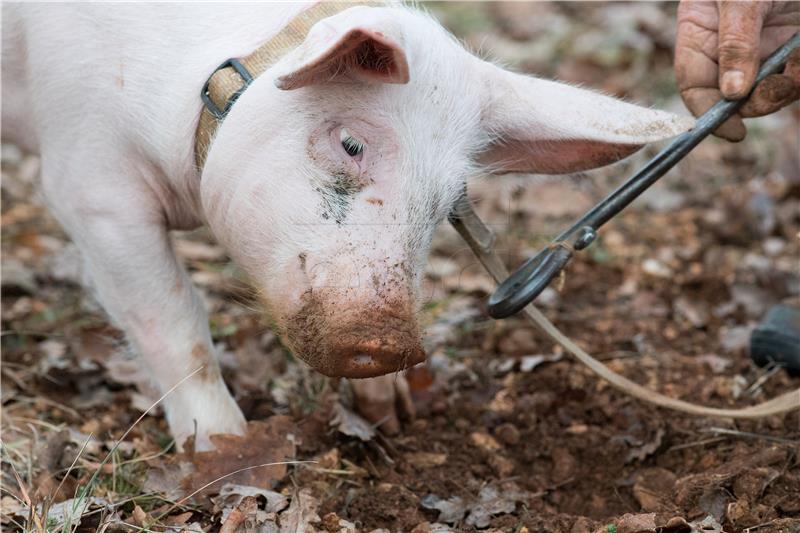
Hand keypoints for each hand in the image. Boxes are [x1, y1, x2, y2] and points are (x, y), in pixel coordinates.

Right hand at [675, 0, 799, 140]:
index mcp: (699, 30)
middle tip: (781, 88)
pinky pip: (794, 76)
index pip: (693, 82)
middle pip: (731, 94)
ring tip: (799, 68)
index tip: (732, 130)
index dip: (707, 110)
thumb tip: (733, 94)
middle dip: (756, 100)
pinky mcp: (791, 45)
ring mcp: (762, 45)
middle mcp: (727, 44)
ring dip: (787, 88)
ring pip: (767, 89)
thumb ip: (736, 42)